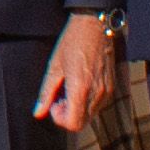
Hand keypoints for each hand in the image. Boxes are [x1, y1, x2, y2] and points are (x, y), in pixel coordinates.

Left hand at [34, 10, 119, 132]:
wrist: (96, 25)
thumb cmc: (72, 42)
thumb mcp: (54, 66)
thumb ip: (46, 93)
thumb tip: (38, 113)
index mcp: (80, 88)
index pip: (73, 124)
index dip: (59, 119)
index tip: (54, 103)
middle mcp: (97, 93)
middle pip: (81, 123)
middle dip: (68, 115)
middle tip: (60, 97)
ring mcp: (106, 91)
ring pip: (90, 116)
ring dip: (77, 109)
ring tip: (69, 88)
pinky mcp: (111, 87)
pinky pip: (98, 105)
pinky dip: (87, 102)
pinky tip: (80, 85)